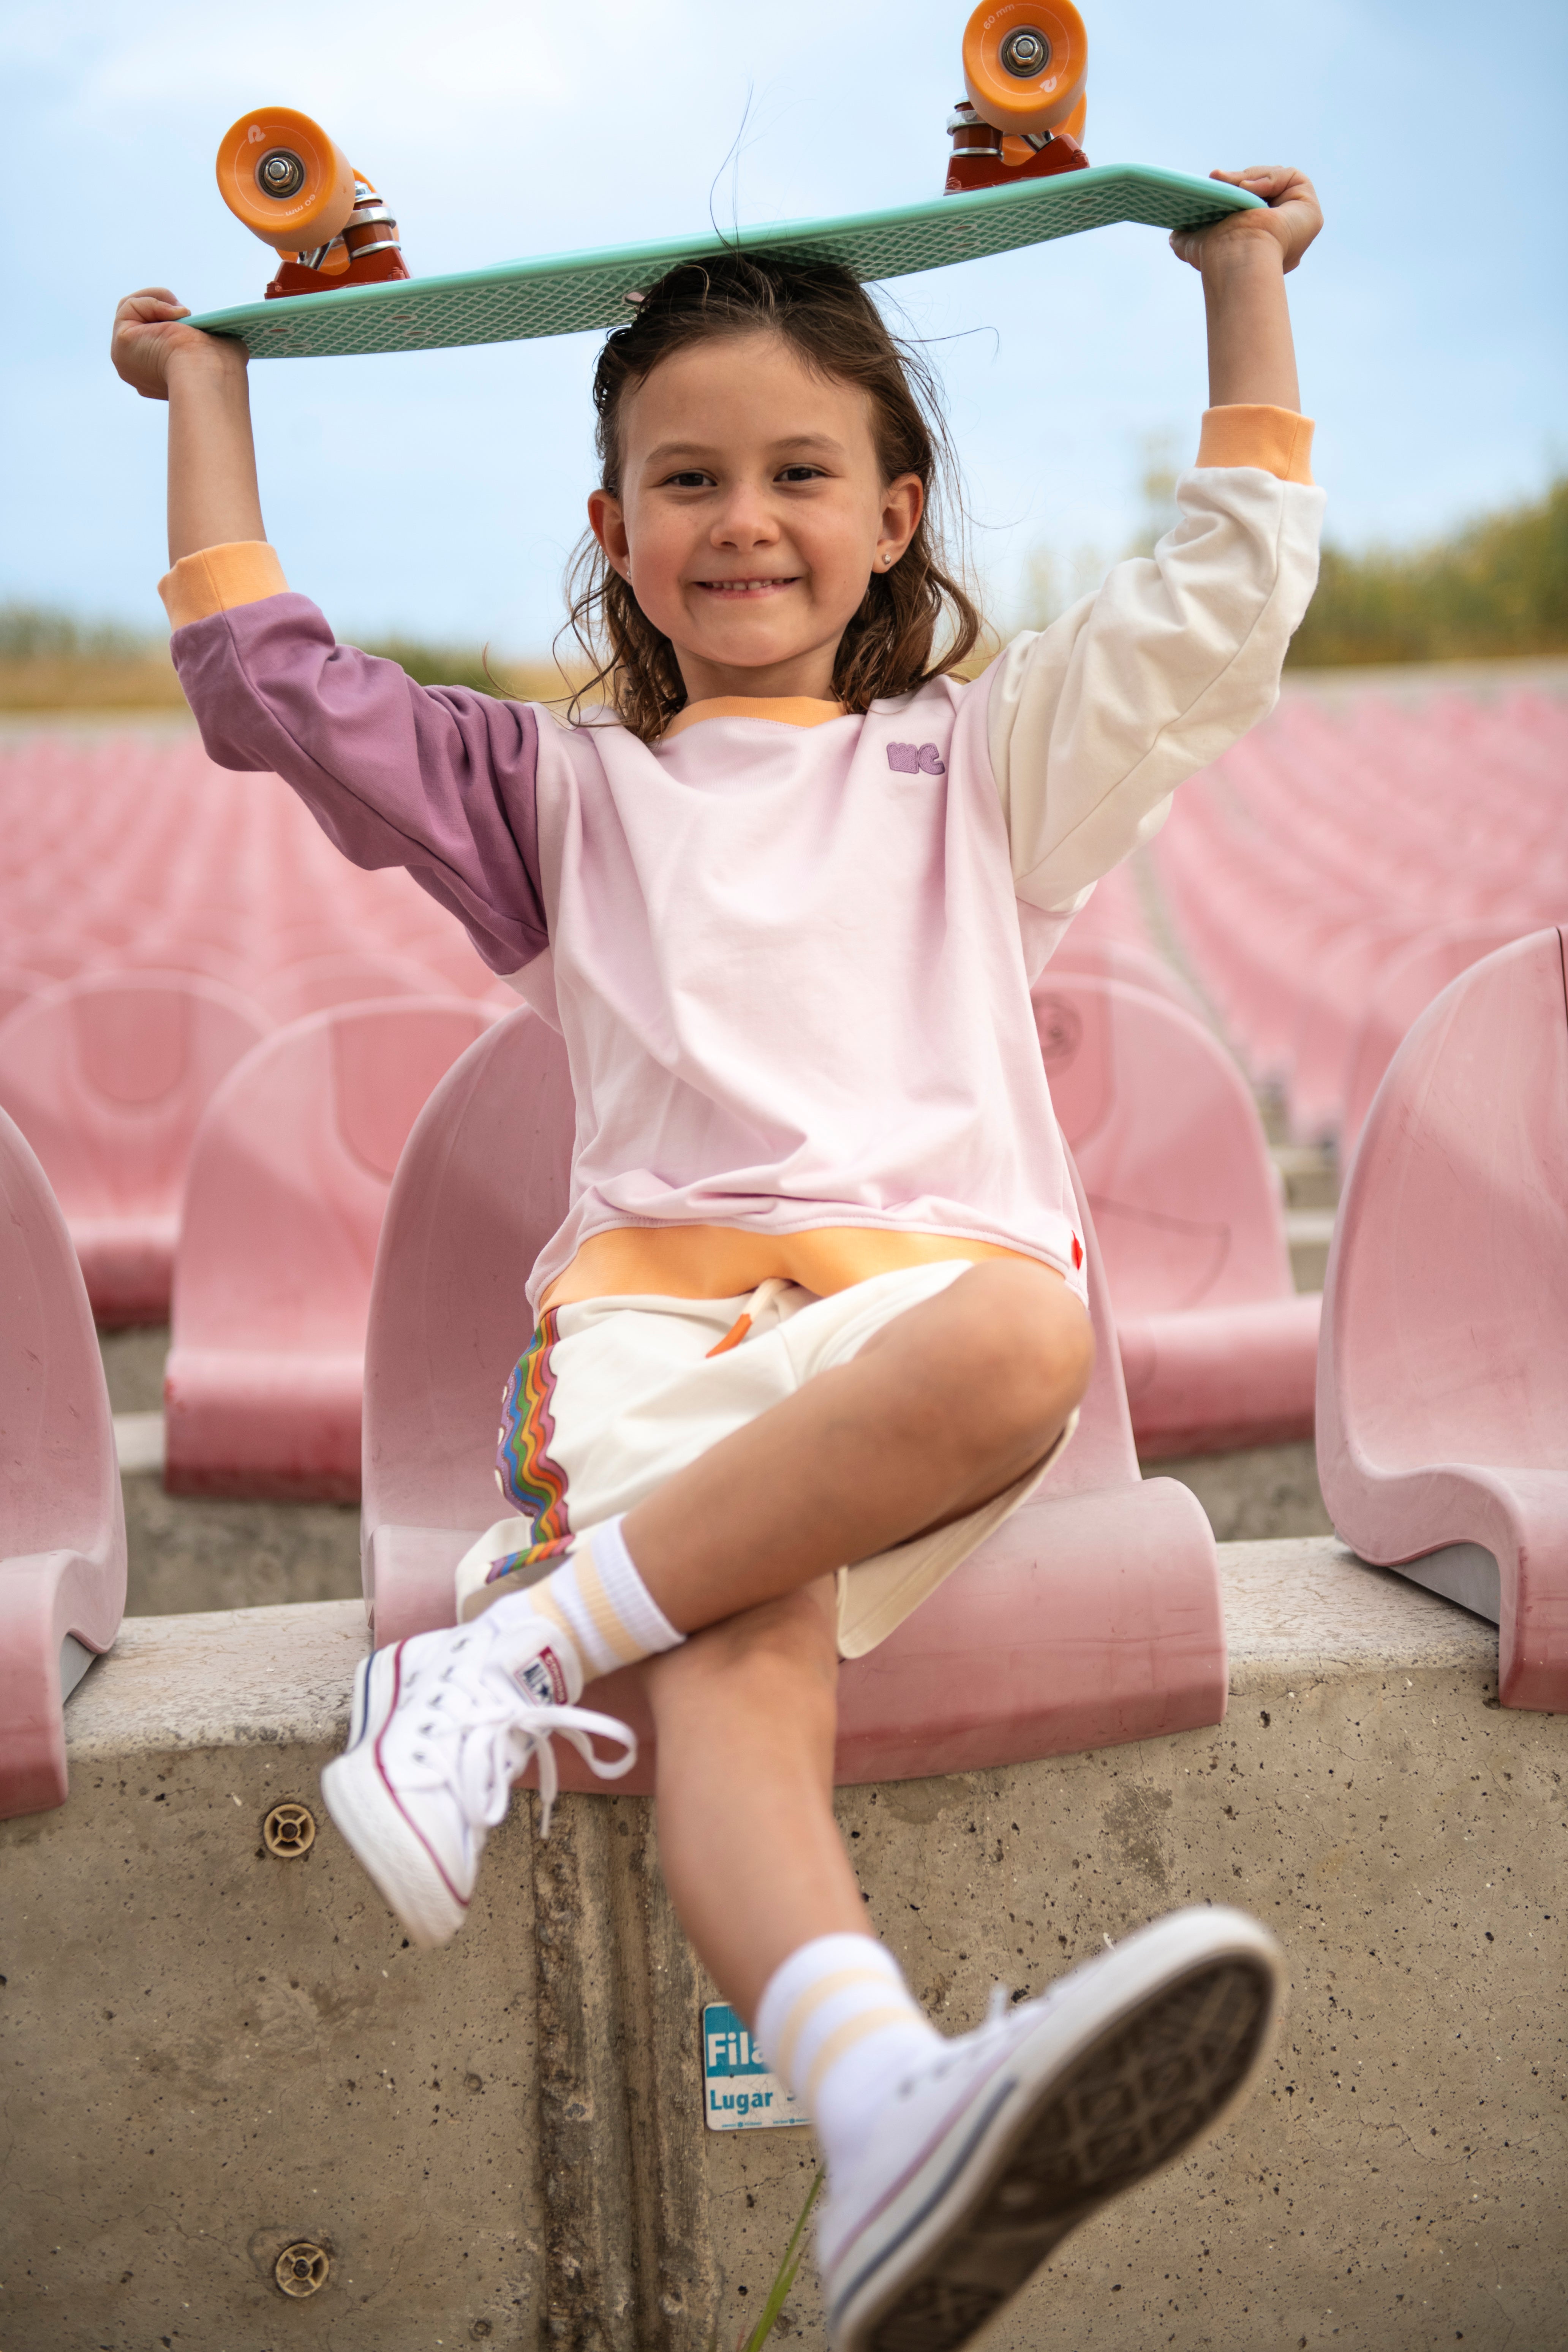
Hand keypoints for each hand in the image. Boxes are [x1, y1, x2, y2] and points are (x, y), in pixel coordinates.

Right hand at [111, 288, 245, 402]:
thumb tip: (206, 327)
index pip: (155, 342)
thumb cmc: (220, 367)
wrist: (208, 373)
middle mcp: (138, 373)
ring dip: (159, 302)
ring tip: (182, 313)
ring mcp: (126, 360)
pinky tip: (174, 314)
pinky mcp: (121, 344)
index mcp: (158, 379)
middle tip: (187, 314)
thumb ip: (206, 338)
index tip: (193, 326)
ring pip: (132, 312)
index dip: (172, 325)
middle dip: (163, 311)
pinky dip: (152, 302)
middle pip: (140, 325)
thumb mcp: (218, 347)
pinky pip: (129, 307)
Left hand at [1170, 166, 1321, 275]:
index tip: (1212, 183)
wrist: (1236, 257)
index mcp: (1257, 243)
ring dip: (1250, 179)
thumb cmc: (1216, 256)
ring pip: (1274, 180)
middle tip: (1216, 178)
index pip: (1247, 205)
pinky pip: (1290, 177)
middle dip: (1239, 181)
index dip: (1233, 193)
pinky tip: (1250, 191)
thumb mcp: (1192, 244)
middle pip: (1262, 189)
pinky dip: (1269, 179)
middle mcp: (1279, 234)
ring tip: (1233, 188)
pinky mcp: (1309, 209)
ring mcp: (1296, 222)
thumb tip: (1175, 236)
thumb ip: (1185, 238)